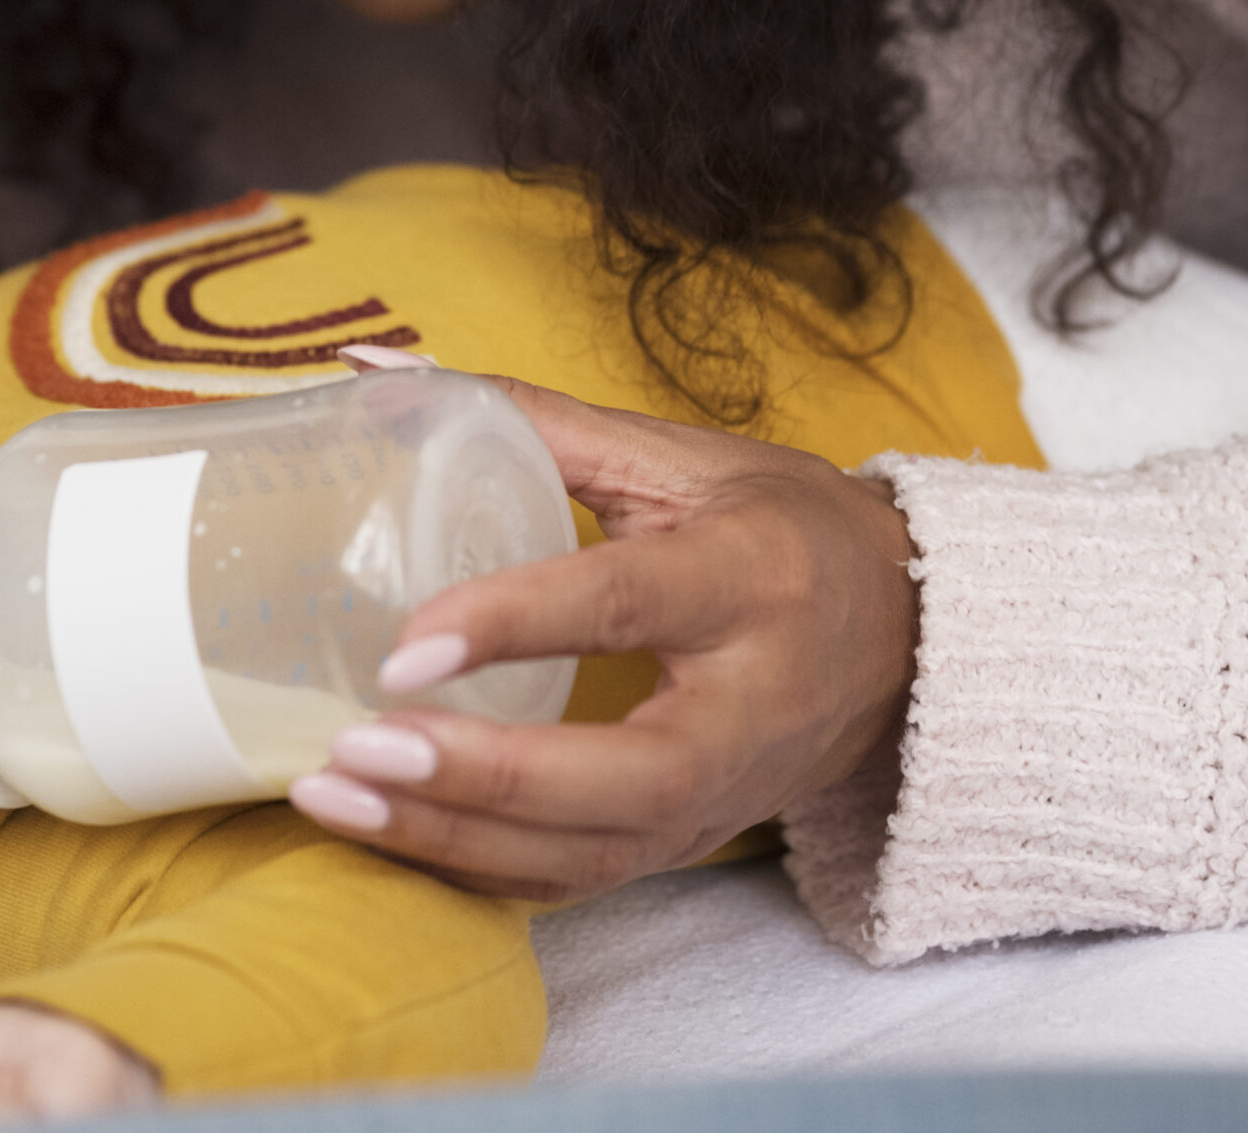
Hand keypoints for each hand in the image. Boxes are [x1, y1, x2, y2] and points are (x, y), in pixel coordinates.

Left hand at [288, 362, 918, 904]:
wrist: (911, 633)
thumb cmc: (778, 525)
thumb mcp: (674, 456)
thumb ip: (527, 417)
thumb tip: (373, 367)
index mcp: (749, 574)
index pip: (622, 604)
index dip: (511, 624)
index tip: (401, 646)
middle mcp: (748, 701)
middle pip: (622, 776)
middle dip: (483, 776)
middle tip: (357, 747)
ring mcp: (727, 792)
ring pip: (595, 852)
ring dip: (455, 838)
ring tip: (336, 799)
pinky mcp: (696, 841)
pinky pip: (581, 881)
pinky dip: (477, 869)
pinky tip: (388, 833)